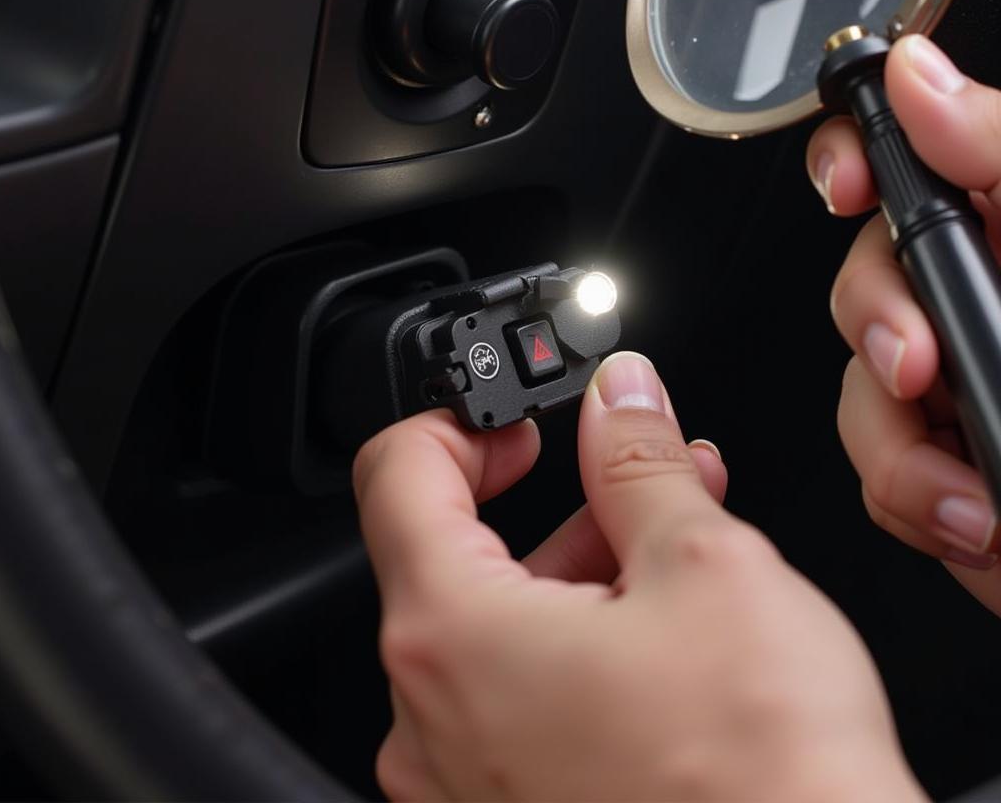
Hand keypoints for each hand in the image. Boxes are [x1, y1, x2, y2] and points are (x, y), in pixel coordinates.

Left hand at [354, 352, 921, 800]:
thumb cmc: (763, 784)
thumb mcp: (705, 566)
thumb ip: (639, 462)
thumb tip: (619, 398)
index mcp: (453, 638)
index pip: (398, 475)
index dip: (457, 424)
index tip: (511, 420)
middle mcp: (434, 722)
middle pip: (460, 556)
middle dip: (554, 501)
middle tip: (628, 469)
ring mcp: (466, 783)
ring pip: (501, 629)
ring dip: (582, 571)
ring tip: (675, 541)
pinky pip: (521, 700)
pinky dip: (578, 646)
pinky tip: (660, 628)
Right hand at [807, 35, 1000, 610]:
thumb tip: (921, 77)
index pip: (906, 164)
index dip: (853, 161)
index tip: (851, 190)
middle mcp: (983, 299)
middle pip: (861, 277)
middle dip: (874, 326)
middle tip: (913, 367)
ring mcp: (961, 385)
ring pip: (859, 387)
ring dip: (899, 448)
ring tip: (973, 500)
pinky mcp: (949, 466)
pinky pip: (882, 473)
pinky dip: (916, 502)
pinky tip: (979, 521)